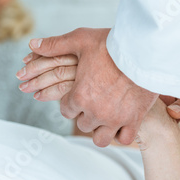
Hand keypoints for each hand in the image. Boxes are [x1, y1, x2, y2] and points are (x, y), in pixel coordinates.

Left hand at [17, 28, 158, 146]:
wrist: (146, 49)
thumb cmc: (112, 43)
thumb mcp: (81, 40)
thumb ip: (55, 45)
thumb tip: (32, 44)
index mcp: (79, 95)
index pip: (66, 110)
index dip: (70, 102)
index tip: (78, 95)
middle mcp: (95, 112)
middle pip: (82, 124)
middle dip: (84, 114)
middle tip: (92, 103)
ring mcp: (115, 118)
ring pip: (100, 138)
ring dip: (99, 130)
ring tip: (104, 118)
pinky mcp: (134, 119)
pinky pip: (124, 139)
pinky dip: (121, 135)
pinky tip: (121, 125)